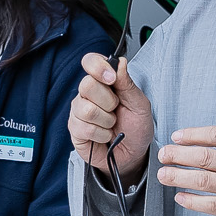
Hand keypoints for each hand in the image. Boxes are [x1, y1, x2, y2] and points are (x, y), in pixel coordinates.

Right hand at [71, 53, 153, 183]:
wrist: (133, 154)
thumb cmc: (136, 128)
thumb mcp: (139, 104)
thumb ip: (128, 83)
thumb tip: (119, 63)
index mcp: (103, 82)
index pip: (90, 62)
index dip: (98, 67)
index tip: (112, 79)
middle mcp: (88, 94)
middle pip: (87, 85)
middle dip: (108, 101)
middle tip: (116, 109)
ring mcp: (78, 111)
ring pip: (86, 109)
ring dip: (106, 121)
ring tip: (111, 125)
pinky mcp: (75, 130)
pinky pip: (84, 128)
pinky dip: (101, 134)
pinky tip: (104, 136)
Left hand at [155, 98, 215, 215]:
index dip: (194, 134)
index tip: (177, 136)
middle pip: (206, 157)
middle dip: (179, 155)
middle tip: (163, 154)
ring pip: (205, 181)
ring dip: (179, 177)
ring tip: (163, 175)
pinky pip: (213, 206)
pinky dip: (193, 202)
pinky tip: (180, 197)